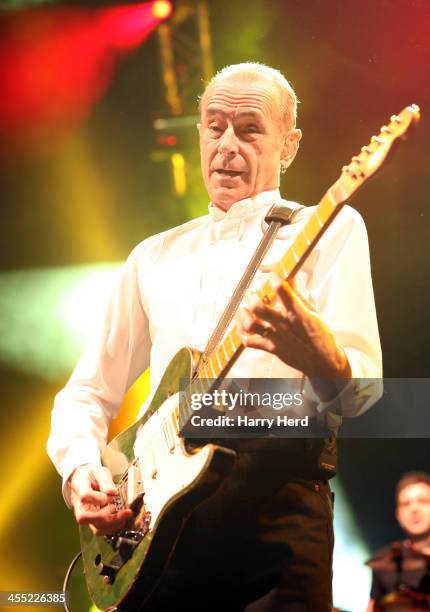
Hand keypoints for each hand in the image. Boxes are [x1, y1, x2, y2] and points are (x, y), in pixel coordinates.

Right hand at [69, 464, 132, 535]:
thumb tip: (112, 493)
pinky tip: (122, 521)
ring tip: (126, 516)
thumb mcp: (99, 471)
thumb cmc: (92, 475)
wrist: (84, 479)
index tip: (111, 495)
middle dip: (106, 516)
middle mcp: (79, 504)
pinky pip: (100, 530)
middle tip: (121, 510)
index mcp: (79, 488)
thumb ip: (105, 481)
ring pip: (94, 527)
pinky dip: (112, 528)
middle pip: (85, 517)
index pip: (85, 496)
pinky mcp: (92, 520)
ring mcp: (85, 514)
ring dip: (112, 524)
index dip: (98, 498)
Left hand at [237, 280, 350, 400]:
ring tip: (244, 308)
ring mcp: (276, 338)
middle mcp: (285, 325)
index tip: (272, 276)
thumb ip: (298, 295)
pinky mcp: (271, 348)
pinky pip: (249, 341)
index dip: (274, 280)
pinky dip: (241, 332)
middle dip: (252, 296)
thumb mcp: (313, 312)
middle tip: (252, 293)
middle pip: (259, 308)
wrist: (322, 362)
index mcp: (298, 314)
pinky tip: (242, 325)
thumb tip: (290, 277)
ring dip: (244, 314)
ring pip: (251, 325)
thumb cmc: (320, 336)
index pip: (283, 292)